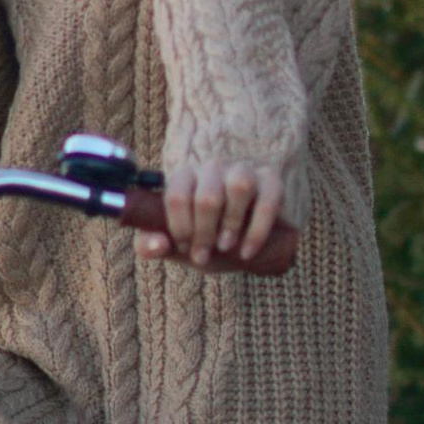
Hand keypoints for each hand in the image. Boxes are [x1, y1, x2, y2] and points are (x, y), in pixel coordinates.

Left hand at [137, 160, 285, 267]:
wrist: (241, 243)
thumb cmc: (204, 238)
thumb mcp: (176, 245)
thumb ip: (152, 244)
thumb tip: (156, 244)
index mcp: (185, 176)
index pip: (177, 195)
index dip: (179, 228)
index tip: (184, 248)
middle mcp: (213, 168)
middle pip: (208, 196)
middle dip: (204, 234)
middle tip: (203, 256)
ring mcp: (244, 171)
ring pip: (239, 187)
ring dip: (232, 225)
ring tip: (226, 247)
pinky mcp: (271, 181)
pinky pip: (268, 201)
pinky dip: (258, 231)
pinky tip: (247, 252)